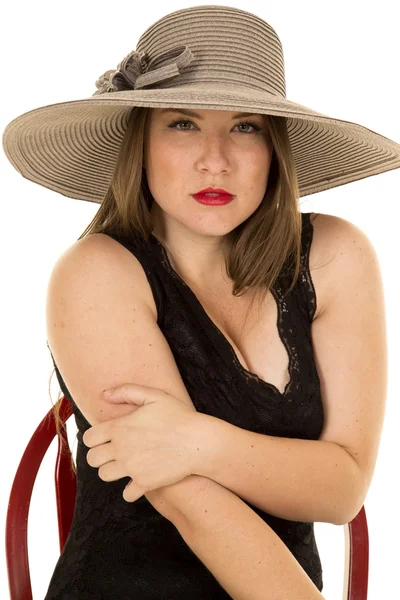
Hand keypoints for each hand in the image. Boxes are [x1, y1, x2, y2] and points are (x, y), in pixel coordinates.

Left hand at [82, 384, 199, 502]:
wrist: (199, 442)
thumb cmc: (179, 416)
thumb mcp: (154, 396)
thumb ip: (127, 392)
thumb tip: (104, 394)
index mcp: (120, 427)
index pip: (89, 438)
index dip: (94, 439)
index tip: (104, 439)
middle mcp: (121, 449)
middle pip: (92, 459)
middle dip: (99, 456)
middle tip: (113, 453)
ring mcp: (132, 468)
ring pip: (105, 476)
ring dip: (112, 471)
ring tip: (125, 465)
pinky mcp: (144, 483)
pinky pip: (126, 494)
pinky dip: (131, 490)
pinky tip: (139, 480)